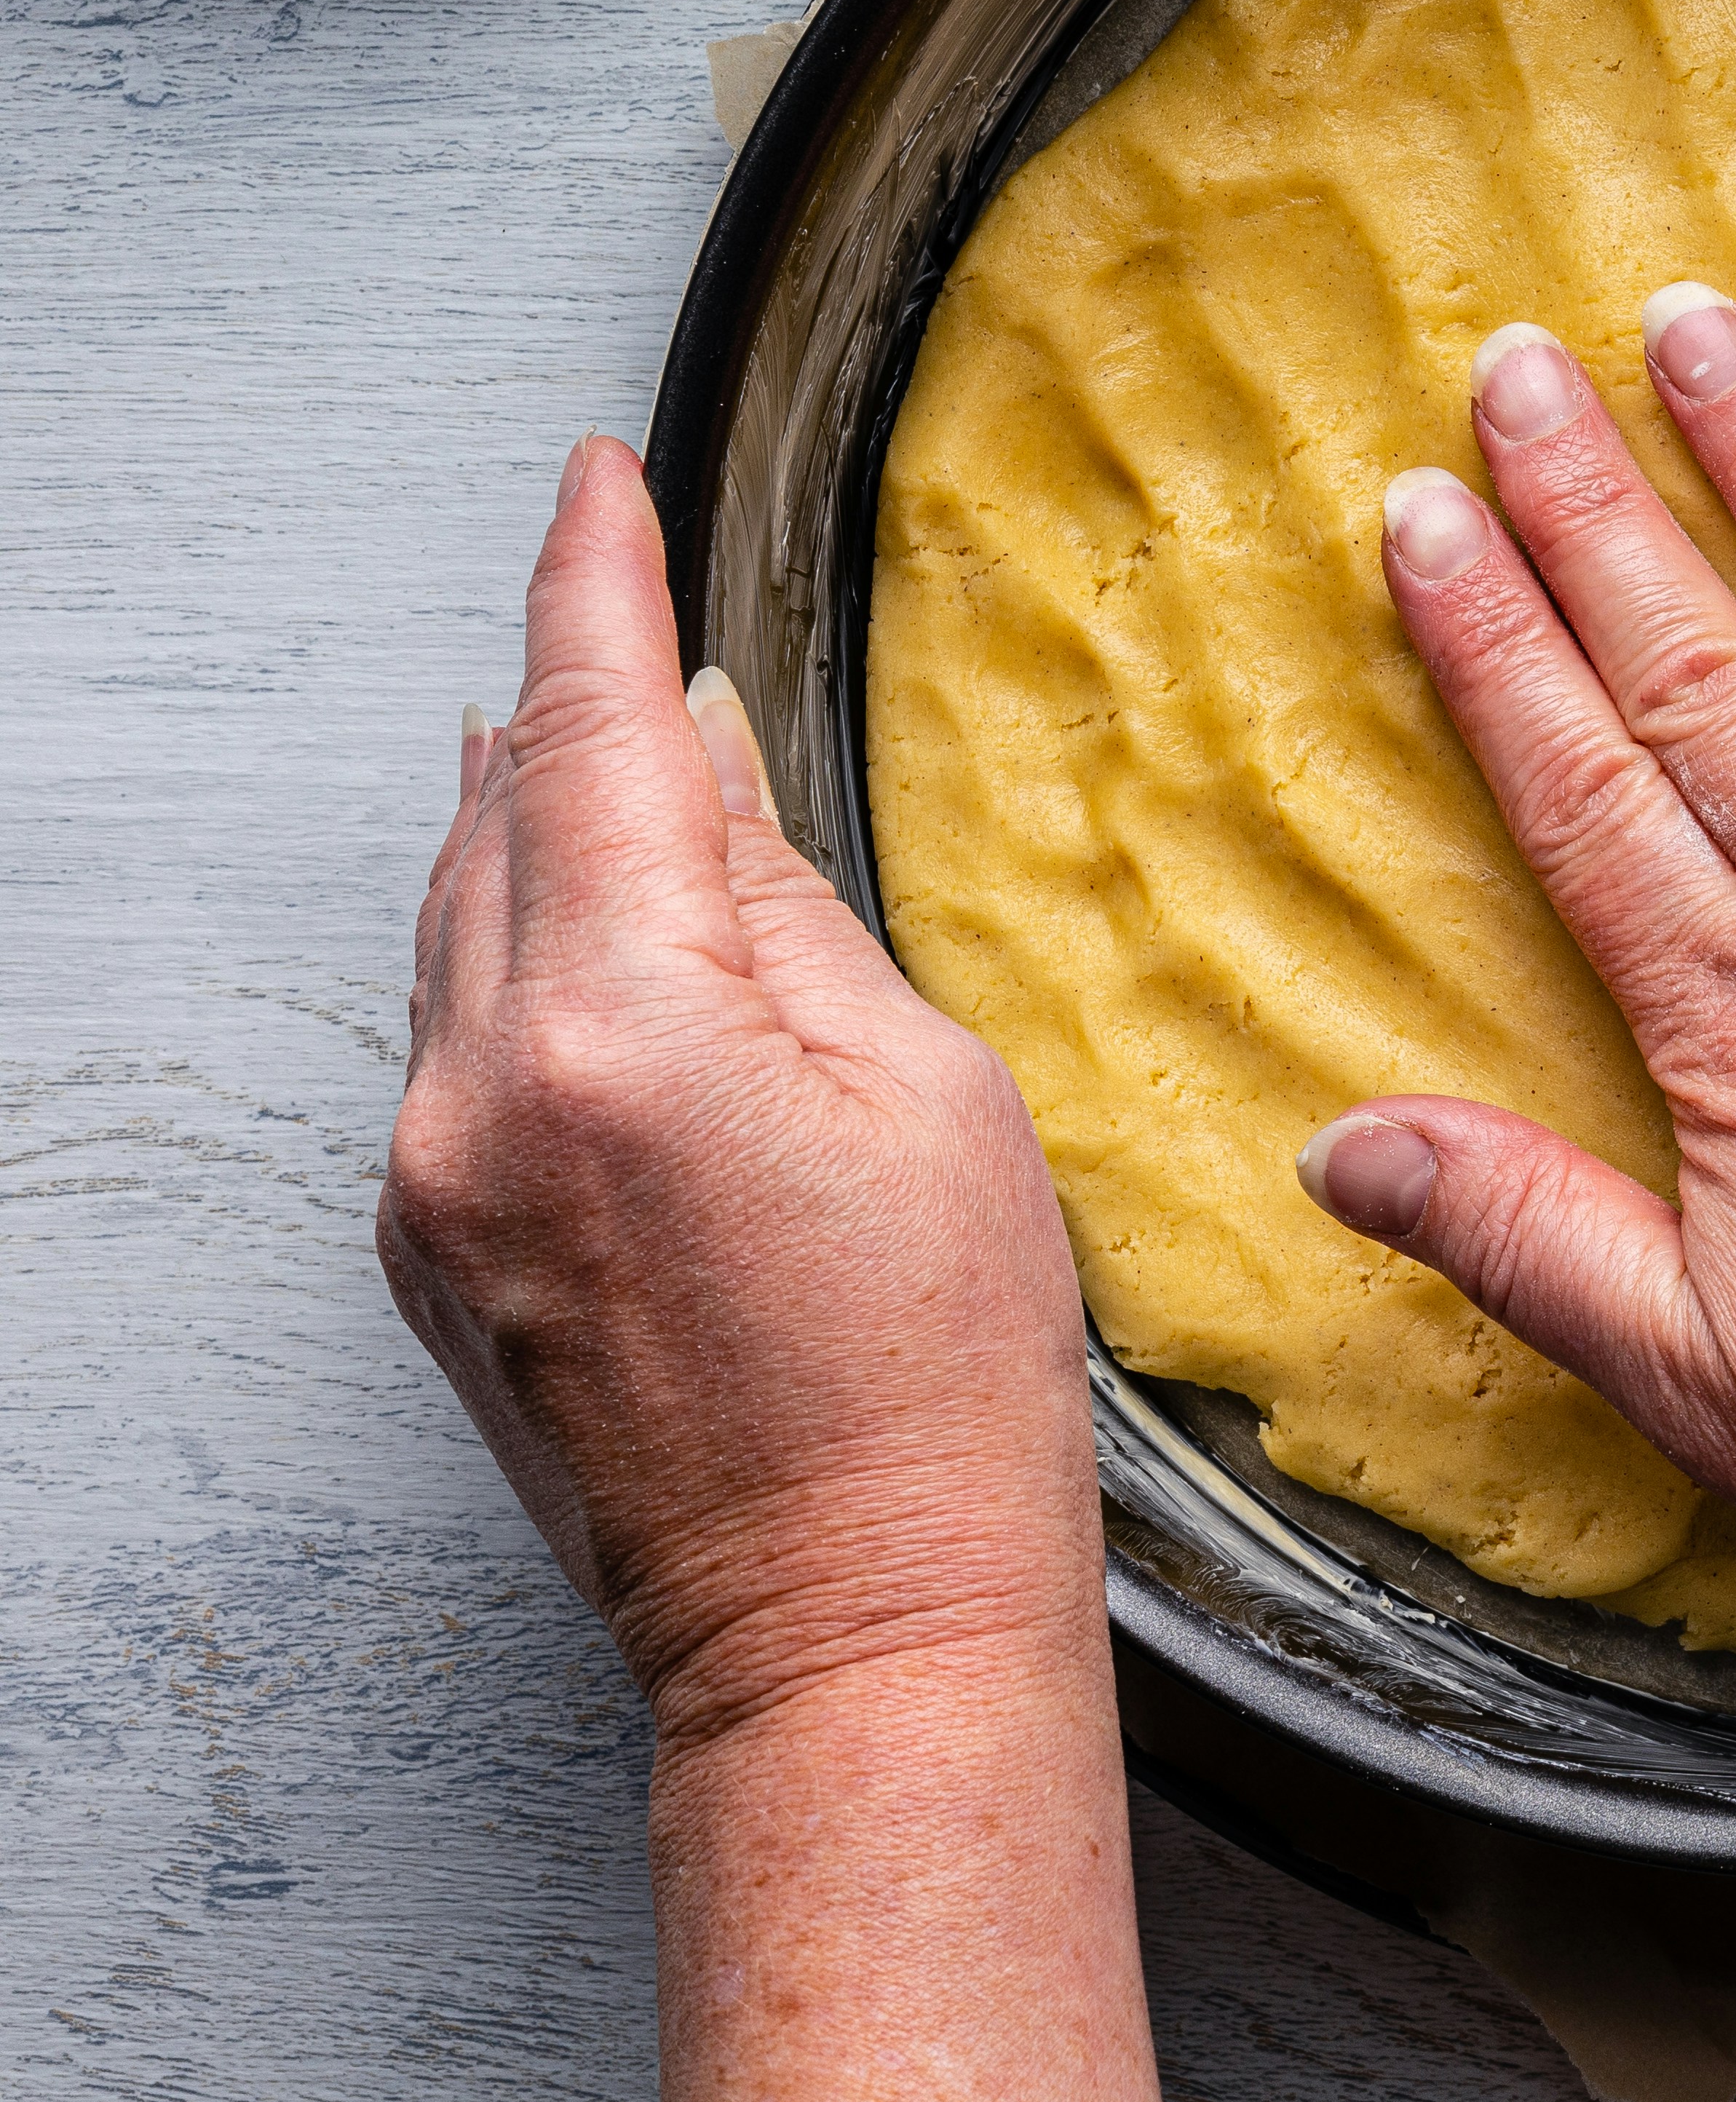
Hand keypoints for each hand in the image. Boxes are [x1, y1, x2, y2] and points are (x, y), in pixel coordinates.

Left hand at [381, 438, 1098, 1741]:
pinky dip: (517, 949)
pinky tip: (590, 937)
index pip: (591, 732)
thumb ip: (784, 908)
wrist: (846, 1625)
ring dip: (533, 821)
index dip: (594, 581)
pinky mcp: (430, 1248)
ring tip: (605, 756)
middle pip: (500, 813)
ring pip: (460, 920)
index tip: (596, 476)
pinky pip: (455, 1035)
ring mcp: (434, 1179)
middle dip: (568, 700)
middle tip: (621, 598)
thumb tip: (700, 764)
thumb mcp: (928, 1089)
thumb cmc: (939, 1378)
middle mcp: (483, 1089)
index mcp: (624, 1028)